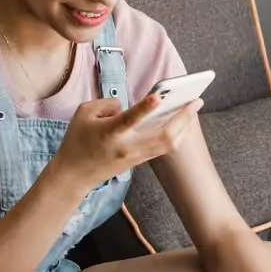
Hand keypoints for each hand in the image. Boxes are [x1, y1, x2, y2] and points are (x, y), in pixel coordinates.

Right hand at [51, 93, 202, 189]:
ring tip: (194, 108)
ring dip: (184, 126)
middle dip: (183, 117)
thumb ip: (107, 103)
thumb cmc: (76, 140)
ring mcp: (136, 156)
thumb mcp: (83, 113)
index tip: (158, 96)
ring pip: (168, 144)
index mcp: (110, 133)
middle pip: (163, 135)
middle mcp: (127, 146)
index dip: (144, 108)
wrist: (74, 175)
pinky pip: (163, 147)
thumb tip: (129, 104)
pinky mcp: (139, 161)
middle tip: (196, 100)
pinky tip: (182, 122)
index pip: (130, 120)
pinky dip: (175, 133)